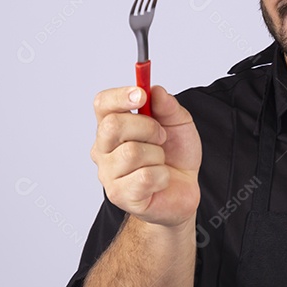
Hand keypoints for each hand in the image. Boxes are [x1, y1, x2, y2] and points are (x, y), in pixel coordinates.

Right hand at [90, 85, 200, 226]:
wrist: (184, 190)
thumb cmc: (175, 156)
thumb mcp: (179, 124)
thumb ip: (169, 107)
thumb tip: (155, 91)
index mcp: (112, 126)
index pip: (102, 104)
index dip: (119, 96)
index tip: (141, 94)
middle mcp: (103, 149)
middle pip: (112, 126)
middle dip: (146, 126)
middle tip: (161, 136)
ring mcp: (108, 174)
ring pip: (132, 152)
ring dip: (157, 155)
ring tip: (160, 162)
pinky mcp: (120, 195)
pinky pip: (145, 177)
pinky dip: (162, 176)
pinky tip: (160, 180)